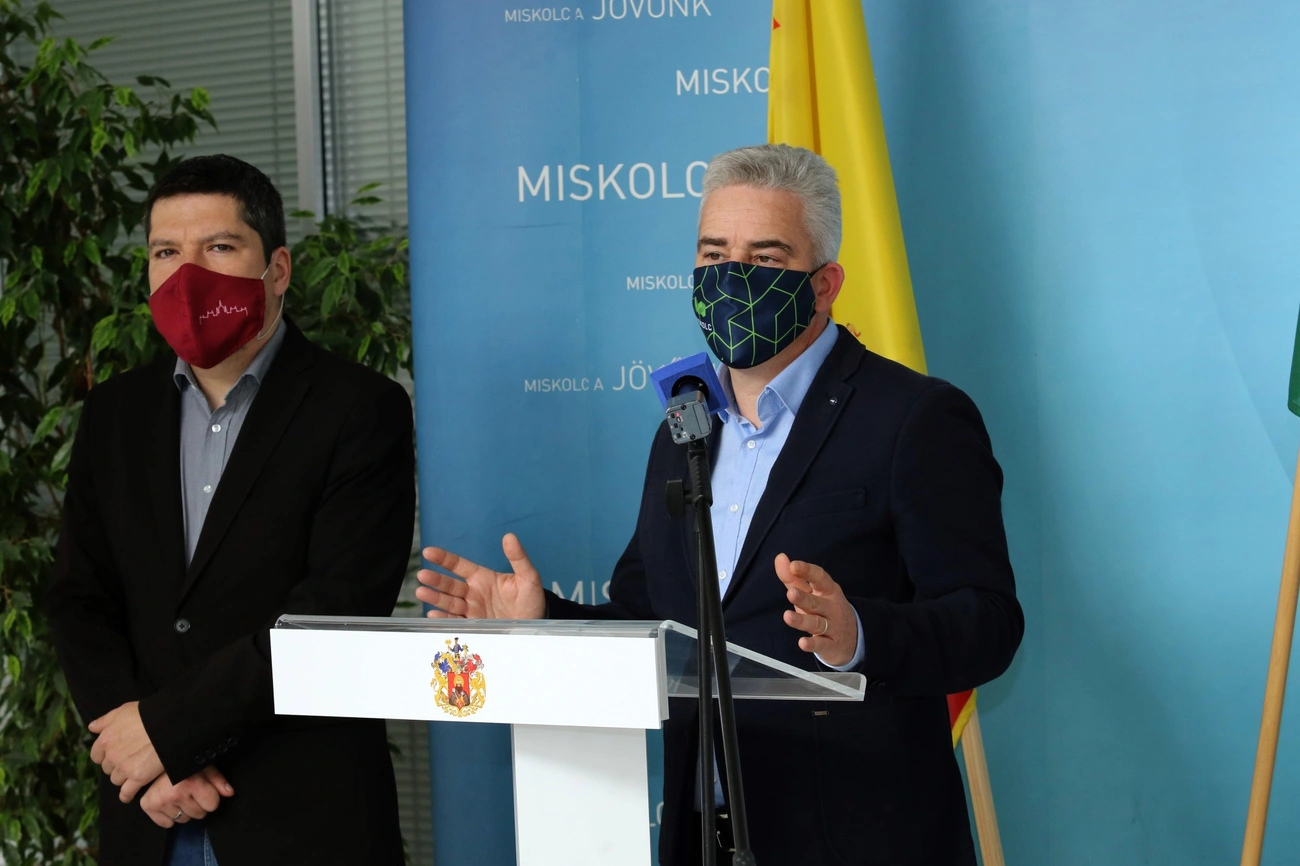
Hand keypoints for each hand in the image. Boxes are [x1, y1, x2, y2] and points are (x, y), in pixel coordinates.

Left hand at [88, 701, 163, 802]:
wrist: (169, 725)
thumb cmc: (147, 714)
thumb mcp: (123, 711)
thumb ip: (105, 720)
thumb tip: (91, 728)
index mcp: (105, 741)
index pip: (96, 755)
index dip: (106, 754)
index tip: (116, 752)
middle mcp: (111, 757)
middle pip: (107, 768)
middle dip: (116, 765)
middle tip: (129, 759)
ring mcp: (124, 769)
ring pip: (116, 780)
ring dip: (123, 777)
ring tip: (135, 770)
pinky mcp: (137, 778)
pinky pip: (126, 793)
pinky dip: (126, 795)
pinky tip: (129, 794)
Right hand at [140, 766, 234, 827]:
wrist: (158, 757)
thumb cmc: (185, 762)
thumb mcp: (204, 765)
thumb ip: (218, 780)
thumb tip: (229, 793)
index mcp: (191, 783)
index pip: (212, 805)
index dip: (211, 797)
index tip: (205, 788)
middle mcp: (175, 794)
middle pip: (199, 815)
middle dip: (198, 804)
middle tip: (191, 791)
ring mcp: (160, 802)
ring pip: (183, 820)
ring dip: (184, 810)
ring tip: (179, 794)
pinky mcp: (148, 807)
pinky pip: (167, 824)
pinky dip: (169, 816)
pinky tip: (169, 802)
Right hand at [415, 533, 545, 619]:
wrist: (536, 624)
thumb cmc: (531, 598)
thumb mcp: (528, 577)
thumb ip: (518, 558)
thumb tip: (509, 536)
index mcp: (483, 578)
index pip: (459, 565)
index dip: (444, 558)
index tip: (428, 552)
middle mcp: (473, 593)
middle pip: (450, 585)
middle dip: (436, 580)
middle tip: (422, 575)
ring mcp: (472, 610)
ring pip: (449, 603)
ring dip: (435, 598)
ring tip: (421, 592)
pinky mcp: (474, 626)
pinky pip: (456, 622)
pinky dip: (444, 619)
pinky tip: (434, 615)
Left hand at [775, 553, 859, 666]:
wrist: (852, 638)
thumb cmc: (824, 609)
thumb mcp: (811, 592)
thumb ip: (793, 577)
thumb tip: (780, 557)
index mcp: (827, 591)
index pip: (819, 578)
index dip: (807, 571)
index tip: (794, 566)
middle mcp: (831, 607)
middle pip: (816, 602)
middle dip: (803, 598)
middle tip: (791, 593)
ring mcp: (833, 626)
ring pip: (817, 623)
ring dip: (802, 620)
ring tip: (788, 616)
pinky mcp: (831, 645)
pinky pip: (821, 644)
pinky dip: (812, 644)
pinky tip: (802, 643)